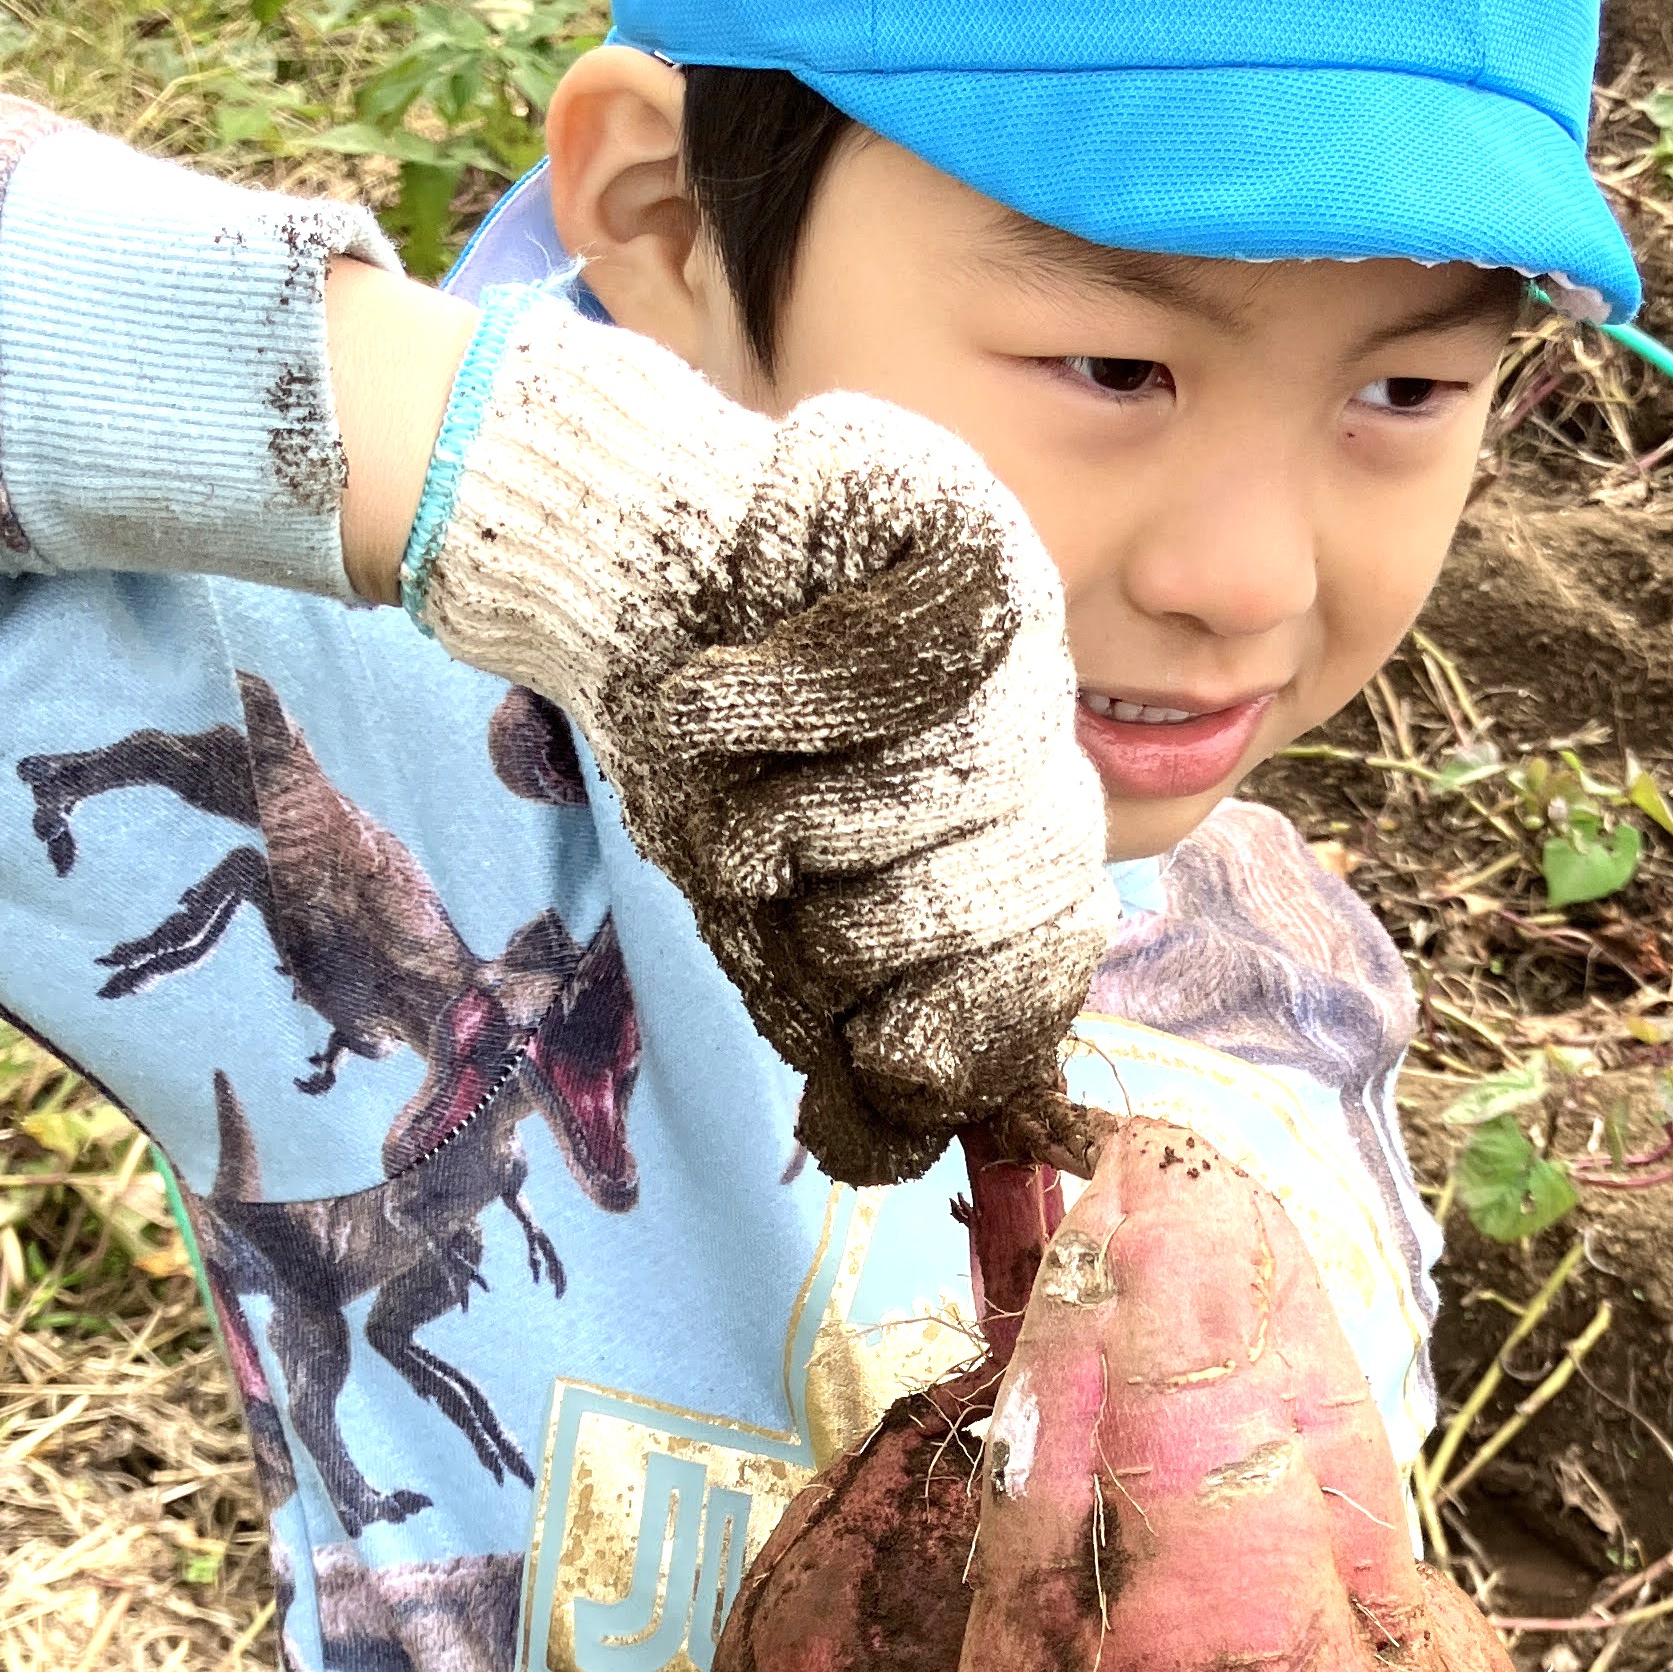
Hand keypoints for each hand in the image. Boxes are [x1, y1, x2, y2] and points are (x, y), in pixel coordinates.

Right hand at [403, 295, 1104, 1182]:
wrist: (618, 574)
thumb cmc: (700, 759)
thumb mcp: (761, 918)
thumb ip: (831, 1025)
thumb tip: (877, 1153)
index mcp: (1012, 837)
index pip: (1054, 953)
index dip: (970, 1013)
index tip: (868, 1037)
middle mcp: (1041, 733)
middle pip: (1036, 869)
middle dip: (880, 915)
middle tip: (764, 883)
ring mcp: (1023, 622)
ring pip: (979, 766)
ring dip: (819, 807)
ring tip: (729, 775)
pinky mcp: (968, 517)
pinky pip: (928, 642)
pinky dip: (800, 693)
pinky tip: (717, 699)